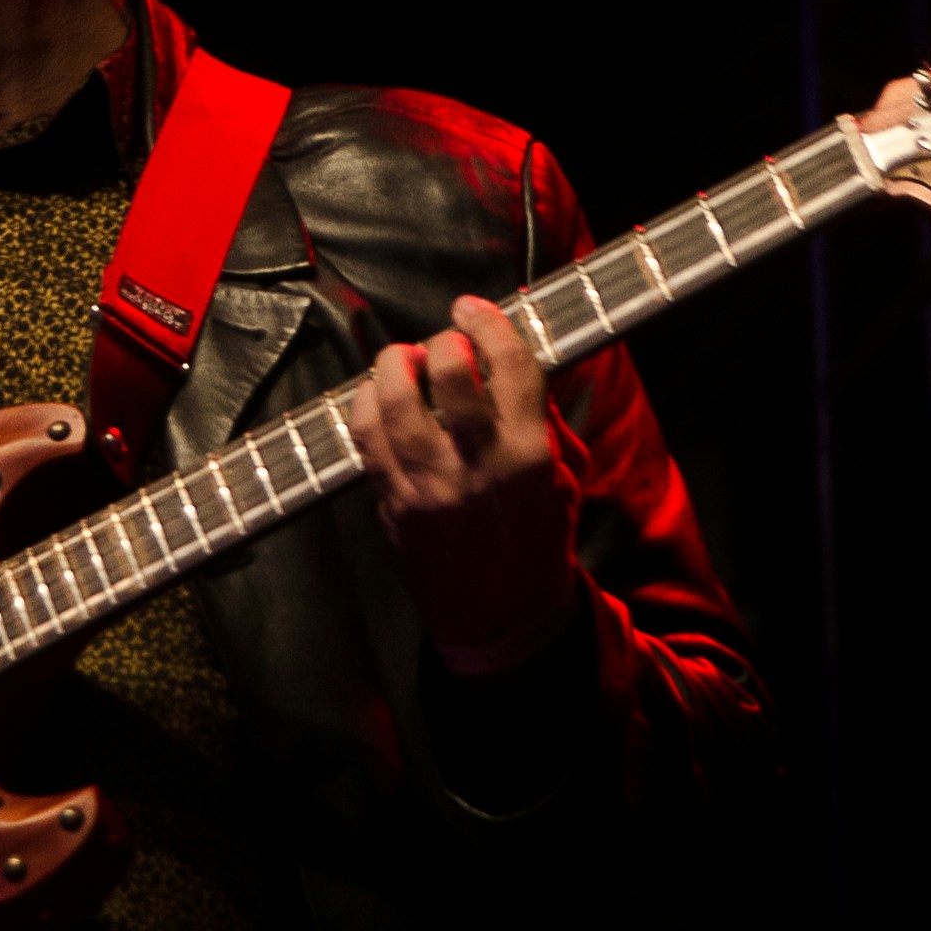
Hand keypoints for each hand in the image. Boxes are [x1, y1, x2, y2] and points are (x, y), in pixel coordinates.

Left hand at [347, 295, 584, 672]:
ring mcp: (428, 487)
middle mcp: (477, 466)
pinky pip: (365, 440)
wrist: (503, 621)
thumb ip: (544, 419)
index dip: (489, 324)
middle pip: (447, 375)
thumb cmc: (538, 545)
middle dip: (440, 341)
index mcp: (530, 455)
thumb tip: (514, 361)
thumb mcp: (565, 480)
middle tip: (442, 342)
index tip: (473, 309)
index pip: (511, 366)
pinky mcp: (393, 505)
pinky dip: (365, 406)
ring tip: (402, 362)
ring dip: (393, 366)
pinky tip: (376, 399)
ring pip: (393, 403)